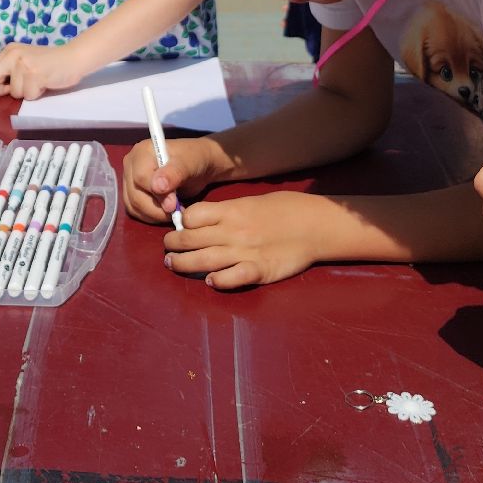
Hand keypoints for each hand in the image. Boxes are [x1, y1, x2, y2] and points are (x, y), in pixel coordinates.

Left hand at [0, 42, 90, 99]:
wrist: (73, 58)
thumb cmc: (48, 64)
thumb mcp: (23, 62)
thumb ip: (7, 71)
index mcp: (9, 51)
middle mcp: (13, 54)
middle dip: (0, 90)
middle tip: (14, 89)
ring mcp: (24, 63)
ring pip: (13, 92)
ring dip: (25, 92)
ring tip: (37, 81)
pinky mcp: (35, 73)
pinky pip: (28, 95)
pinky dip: (36, 94)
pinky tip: (45, 83)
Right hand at [121, 134, 221, 222]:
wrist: (198, 165)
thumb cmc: (194, 160)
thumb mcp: (189, 164)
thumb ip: (174, 173)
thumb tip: (157, 187)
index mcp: (142, 151)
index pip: (140, 177)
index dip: (156, 193)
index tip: (174, 203)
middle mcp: (131, 164)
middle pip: (135, 194)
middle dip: (156, 208)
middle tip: (176, 210)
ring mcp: (129, 180)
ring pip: (133, 206)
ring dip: (154, 215)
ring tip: (174, 211)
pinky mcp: (132, 193)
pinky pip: (135, 211)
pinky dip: (151, 216)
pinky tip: (166, 212)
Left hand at [162, 191, 328, 288]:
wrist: (315, 224)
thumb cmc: (285, 209)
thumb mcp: (252, 201)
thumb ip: (228, 211)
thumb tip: (202, 219)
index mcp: (232, 211)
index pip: (193, 216)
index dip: (181, 222)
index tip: (178, 227)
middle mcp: (234, 231)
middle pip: (191, 239)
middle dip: (173, 244)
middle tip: (167, 249)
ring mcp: (246, 252)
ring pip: (204, 260)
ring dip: (183, 264)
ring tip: (172, 265)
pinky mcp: (260, 270)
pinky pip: (232, 278)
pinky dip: (218, 281)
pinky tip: (210, 281)